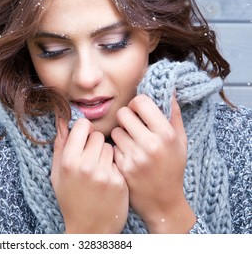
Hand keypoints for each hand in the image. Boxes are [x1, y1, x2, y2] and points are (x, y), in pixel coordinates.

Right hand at [51, 118, 128, 233]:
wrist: (90, 228)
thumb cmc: (70, 199)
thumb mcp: (57, 174)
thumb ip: (60, 145)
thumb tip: (62, 120)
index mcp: (69, 161)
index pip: (82, 126)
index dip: (84, 129)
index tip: (84, 136)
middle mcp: (87, 166)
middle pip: (98, 135)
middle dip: (95, 143)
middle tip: (91, 156)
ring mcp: (105, 174)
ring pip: (110, 147)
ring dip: (105, 154)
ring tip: (99, 169)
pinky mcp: (119, 181)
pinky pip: (118, 161)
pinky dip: (114, 167)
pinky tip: (108, 179)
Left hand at [111, 94, 195, 232]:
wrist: (163, 202)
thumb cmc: (172, 168)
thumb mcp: (180, 141)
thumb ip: (174, 114)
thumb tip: (168, 89)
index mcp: (166, 134)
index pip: (141, 102)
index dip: (137, 104)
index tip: (138, 111)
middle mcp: (151, 144)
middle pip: (123, 113)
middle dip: (126, 118)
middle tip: (131, 126)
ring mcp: (135, 157)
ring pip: (115, 131)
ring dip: (120, 135)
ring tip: (130, 144)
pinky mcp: (122, 168)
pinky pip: (111, 147)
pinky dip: (116, 150)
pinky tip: (126, 157)